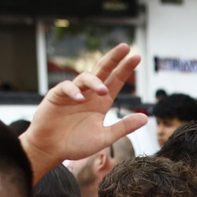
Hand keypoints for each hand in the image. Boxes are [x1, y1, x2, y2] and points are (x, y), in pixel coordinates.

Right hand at [23, 44, 146, 166]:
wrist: (51, 149)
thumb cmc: (75, 144)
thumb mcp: (104, 137)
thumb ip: (123, 127)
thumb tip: (145, 118)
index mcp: (101, 102)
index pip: (116, 81)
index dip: (125, 69)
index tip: (136, 57)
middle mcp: (89, 94)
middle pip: (102, 71)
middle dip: (113, 59)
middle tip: (125, 47)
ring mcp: (73, 93)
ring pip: (85, 77)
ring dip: (95, 81)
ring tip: (103, 90)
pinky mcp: (57, 96)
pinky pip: (66, 87)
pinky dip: (74, 91)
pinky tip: (79, 99)